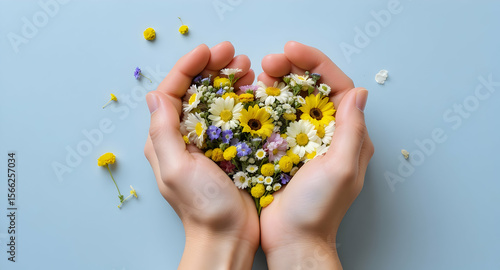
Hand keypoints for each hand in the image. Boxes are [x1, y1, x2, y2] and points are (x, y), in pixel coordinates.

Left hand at [144, 41, 259, 269]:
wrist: (228, 238)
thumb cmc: (203, 208)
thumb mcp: (178, 169)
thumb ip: (163, 132)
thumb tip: (155, 95)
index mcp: (165, 140)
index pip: (172, 92)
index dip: (188, 67)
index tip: (208, 51)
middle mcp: (182, 137)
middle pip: (193, 91)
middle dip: (211, 68)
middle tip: (234, 54)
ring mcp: (204, 143)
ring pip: (213, 101)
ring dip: (228, 81)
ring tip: (248, 69)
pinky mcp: (225, 150)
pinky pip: (230, 117)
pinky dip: (241, 100)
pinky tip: (254, 92)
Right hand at [258, 41, 374, 268]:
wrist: (293, 240)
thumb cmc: (318, 210)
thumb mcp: (341, 169)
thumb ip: (351, 130)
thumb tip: (359, 92)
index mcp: (348, 136)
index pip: (338, 87)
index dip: (316, 64)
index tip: (291, 51)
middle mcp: (329, 135)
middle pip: (314, 89)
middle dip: (294, 69)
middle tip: (269, 63)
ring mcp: (305, 142)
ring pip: (293, 101)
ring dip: (278, 83)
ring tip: (259, 76)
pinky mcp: (284, 150)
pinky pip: (276, 119)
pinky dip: (265, 105)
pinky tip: (253, 98)